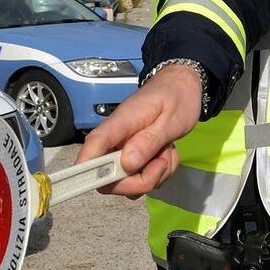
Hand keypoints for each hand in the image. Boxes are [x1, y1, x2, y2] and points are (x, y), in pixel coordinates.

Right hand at [78, 65, 201, 198]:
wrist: (182, 87)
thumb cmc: (175, 97)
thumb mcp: (170, 120)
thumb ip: (149, 141)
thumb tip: (127, 164)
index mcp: (121, 123)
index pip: (95, 144)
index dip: (87, 166)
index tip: (92, 182)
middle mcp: (116, 140)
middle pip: (108, 177)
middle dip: (138, 181)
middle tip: (162, 162)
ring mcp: (123, 151)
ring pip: (126, 183)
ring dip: (152, 177)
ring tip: (167, 153)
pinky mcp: (133, 160)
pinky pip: (139, 180)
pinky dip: (157, 175)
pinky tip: (166, 156)